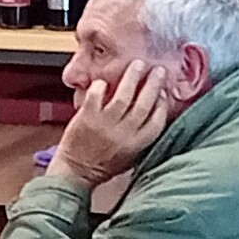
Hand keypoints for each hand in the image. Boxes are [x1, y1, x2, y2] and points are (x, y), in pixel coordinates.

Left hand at [49, 61, 171, 187]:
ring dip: (132, 77)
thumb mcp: (131, 156)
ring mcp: (105, 125)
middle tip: (157, 70)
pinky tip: (103, 82)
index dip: (163, 103)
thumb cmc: (104, 165)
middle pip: (145, 103)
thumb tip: (157, 113)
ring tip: (137, 65)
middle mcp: (124, 133)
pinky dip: (100, 87)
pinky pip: (96, 97)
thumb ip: (143, 137)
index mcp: (138, 143)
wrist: (75, 173)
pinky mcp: (87, 119)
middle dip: (153, 84)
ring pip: (124, 96)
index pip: (158, 119)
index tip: (163, 91)